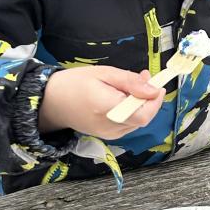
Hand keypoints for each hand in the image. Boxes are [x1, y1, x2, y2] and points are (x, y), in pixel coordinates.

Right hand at [39, 66, 164, 139]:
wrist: (52, 102)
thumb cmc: (75, 83)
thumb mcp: (103, 73)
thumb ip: (129, 82)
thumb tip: (153, 89)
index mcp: (107, 108)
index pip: (143, 114)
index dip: (155, 102)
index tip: (157, 85)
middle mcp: (110, 126)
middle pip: (143, 118)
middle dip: (149, 100)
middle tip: (145, 80)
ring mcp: (109, 134)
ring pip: (137, 122)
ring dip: (140, 105)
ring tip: (130, 87)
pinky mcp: (108, 136)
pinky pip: (128, 124)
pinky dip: (131, 112)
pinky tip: (122, 99)